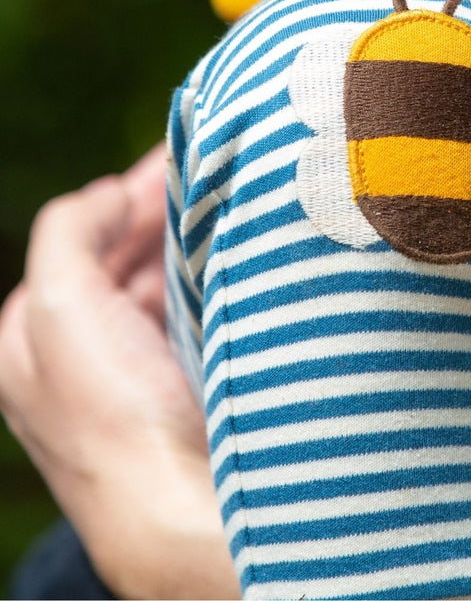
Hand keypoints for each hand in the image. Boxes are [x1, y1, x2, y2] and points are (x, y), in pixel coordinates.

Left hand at [0, 147, 238, 598]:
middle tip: (220, 166)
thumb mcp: (60, 306)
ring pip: (170, 281)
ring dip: (201, 241)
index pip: (79, 240)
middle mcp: (83, 356)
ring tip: (243, 201)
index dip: (124, 193)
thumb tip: (107, 191)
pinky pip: (204, 310)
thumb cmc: (115, 413)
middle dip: (168, 211)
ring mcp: (142, 373)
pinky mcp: (193, 384)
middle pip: (127, 257)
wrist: (186, 504)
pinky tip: (252, 256)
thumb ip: (68, 232)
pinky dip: (223, 276)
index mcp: (34, 340)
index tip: (176, 152)